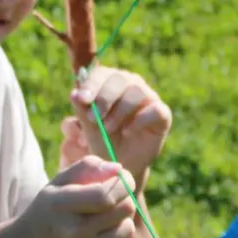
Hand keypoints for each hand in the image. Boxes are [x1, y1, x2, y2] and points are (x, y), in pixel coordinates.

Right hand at [12, 155, 136, 237]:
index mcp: (60, 206)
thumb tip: (118, 169)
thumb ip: (86, 168)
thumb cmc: (46, 212)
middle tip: (117, 198)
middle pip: (123, 210)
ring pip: (126, 230)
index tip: (125, 178)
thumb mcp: (56, 185)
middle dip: (126, 199)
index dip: (124, 183)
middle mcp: (71, 233)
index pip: (105, 195)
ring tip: (106, 219)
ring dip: (122, 221)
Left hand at [61, 65, 171, 190]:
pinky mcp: (163, 114)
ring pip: (137, 91)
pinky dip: (139, 121)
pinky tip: (127, 132)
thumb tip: (75, 93)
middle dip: (104, 98)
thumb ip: (83, 110)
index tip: (82, 99)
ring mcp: (149, 98)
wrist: (121, 165)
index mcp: (110, 83)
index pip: (102, 73)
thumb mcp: (89, 128)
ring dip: (120, 111)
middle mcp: (131, 85)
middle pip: (120, 78)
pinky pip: (154, 110)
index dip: (91, 84)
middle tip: (94, 119)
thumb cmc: (104, 142)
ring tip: (109, 128)